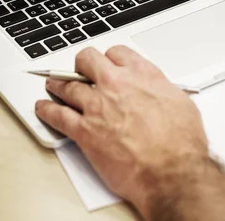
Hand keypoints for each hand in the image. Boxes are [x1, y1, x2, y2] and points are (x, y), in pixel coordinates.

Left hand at [35, 47, 224, 220]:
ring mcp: (97, 106)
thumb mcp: (180, 102)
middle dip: (81, 63)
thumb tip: (158, 90)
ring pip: (67, 85)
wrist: (171, 171)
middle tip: (78, 68)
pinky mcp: (85, 131)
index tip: (107, 63)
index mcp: (141, 74)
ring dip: (58, 83)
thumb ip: (161, 89)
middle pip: (87, 60)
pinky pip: (58, 116)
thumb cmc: (181, 143)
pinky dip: (47, 111)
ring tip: (53, 84)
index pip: (117, 52)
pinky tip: (43, 108)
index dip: (109, 57)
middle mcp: (116, 84)